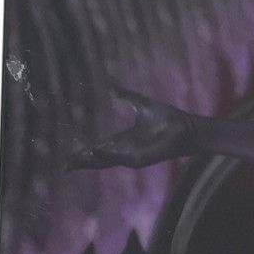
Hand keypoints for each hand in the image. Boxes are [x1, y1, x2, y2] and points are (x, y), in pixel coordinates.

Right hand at [69, 84, 196, 168]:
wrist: (188, 128)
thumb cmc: (169, 119)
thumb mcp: (141, 104)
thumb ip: (125, 96)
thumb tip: (110, 87)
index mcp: (125, 141)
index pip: (99, 149)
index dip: (84, 153)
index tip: (68, 156)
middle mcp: (126, 151)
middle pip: (99, 159)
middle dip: (82, 162)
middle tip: (64, 166)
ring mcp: (133, 156)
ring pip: (106, 161)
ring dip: (90, 162)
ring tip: (72, 162)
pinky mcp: (141, 158)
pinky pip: (120, 157)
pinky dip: (107, 155)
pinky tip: (94, 151)